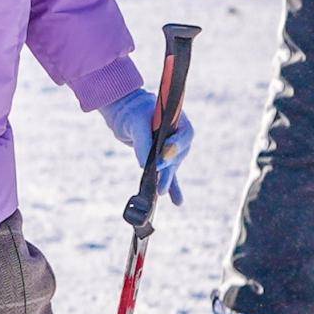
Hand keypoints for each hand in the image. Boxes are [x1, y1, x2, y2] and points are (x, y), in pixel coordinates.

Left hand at [100, 86, 191, 204]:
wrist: (129, 114)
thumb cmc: (136, 112)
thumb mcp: (137, 123)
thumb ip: (143, 141)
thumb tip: (144, 165)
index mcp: (179, 120)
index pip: (184, 135)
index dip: (176, 146)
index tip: (163, 155)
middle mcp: (179, 136)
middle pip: (179, 154)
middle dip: (169, 166)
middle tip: (158, 174)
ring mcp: (172, 149)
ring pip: (172, 166)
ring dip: (167, 179)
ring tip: (160, 192)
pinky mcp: (163, 160)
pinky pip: (170, 174)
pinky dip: (172, 187)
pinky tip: (178, 201)